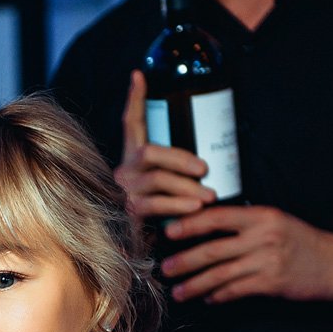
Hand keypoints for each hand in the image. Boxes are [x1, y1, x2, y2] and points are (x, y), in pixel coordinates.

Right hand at [116, 70, 216, 223]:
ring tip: (209, 197)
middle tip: (205, 169)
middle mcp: (122, 172)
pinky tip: (194, 210)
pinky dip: (177, 206)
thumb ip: (178, 175)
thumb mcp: (167, 190)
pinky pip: (154, 205)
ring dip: (186, 188)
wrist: (130, 257)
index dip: (135, 99)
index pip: (130, 124)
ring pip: (155, 179)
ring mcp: (122, 192)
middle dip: (181, 158)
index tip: (139, 74)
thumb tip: (210, 165)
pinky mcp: (125, 213)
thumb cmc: (157, 217)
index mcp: (131, 160)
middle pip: (150, 152)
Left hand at [162, 205, 332, 303]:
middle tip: (165, 269)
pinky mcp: (271, 283)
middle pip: (213, 249)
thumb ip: (243, 224)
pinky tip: (207, 299)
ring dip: (195, 284)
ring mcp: (267, 261)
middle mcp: (263, 236)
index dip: (190, 224)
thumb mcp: (275, 222)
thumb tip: (204, 229)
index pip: (217, 217)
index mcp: (261, 216)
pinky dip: (218, 296)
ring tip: (178, 292)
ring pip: (220, 274)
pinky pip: (236, 290)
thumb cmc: (300, 241)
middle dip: (185, 261)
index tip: (169, 232)